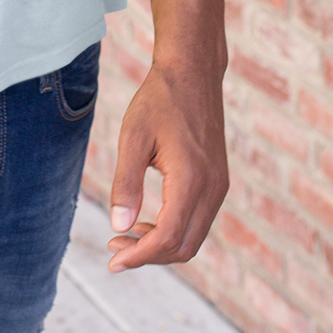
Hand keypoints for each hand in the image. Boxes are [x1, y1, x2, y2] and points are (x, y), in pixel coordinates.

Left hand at [105, 59, 227, 271]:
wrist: (193, 72)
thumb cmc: (159, 99)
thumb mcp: (133, 137)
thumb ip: (126, 183)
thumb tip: (119, 226)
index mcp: (191, 179)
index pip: (169, 238)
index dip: (140, 256)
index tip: (112, 260)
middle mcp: (212, 188)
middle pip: (184, 247)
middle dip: (148, 256)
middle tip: (114, 247)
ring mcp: (219, 186)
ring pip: (194, 238)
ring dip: (161, 245)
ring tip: (126, 236)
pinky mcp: (218, 181)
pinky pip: (198, 221)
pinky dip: (174, 231)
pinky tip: (147, 221)